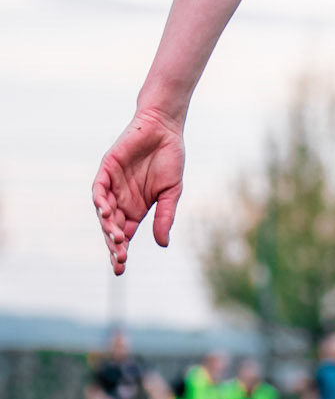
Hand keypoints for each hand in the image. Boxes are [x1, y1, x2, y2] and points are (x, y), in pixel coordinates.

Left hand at [92, 109, 184, 274]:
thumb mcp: (171, 193)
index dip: (119, 252)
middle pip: (111, 228)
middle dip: (114, 245)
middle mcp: (121, 201)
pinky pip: (99, 189)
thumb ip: (165, 217)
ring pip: (104, 212)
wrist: (165, 129)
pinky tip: (105, 213)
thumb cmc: (170, 159)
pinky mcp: (106, 170)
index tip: (120, 269)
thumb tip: (162, 244)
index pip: (123, 236)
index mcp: (136, 210)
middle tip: (120, 259)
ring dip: (108, 227)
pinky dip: (100, 201)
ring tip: (116, 239)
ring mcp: (112, 186)